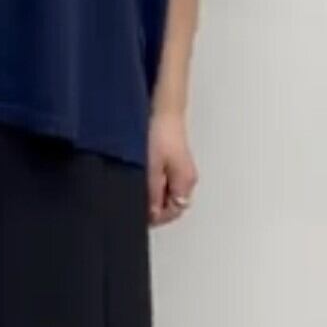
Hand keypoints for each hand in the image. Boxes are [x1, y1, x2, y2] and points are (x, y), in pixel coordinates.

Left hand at [147, 111, 197, 226]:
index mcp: (185, 182)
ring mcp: (183, 169)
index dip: (155, 217)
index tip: (140, 214)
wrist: (163, 110)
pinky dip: (156, 181)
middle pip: (172, 204)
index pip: (173, 212)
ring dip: (154, 193)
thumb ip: (152, 193)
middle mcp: (187, 178)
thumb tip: (152, 214)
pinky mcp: (176, 161)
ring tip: (142, 182)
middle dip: (155, 206)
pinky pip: (167, 180)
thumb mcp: (151, 167)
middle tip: (139, 199)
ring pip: (169, 192)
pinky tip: (146, 172)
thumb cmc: (160, 133)